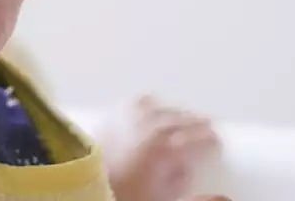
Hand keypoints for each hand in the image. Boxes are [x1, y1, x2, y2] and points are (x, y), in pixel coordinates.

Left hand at [93, 96, 219, 200]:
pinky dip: (149, 104)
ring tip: (182, 116)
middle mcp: (148, 129)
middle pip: (179, 120)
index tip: (217, 139)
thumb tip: (200, 180)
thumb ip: (182, 188)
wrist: (77, 189)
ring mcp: (128, 120)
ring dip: (174, 111)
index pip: (195, 138)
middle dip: (195, 122)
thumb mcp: (157, 199)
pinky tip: (151, 106)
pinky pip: (135, 104)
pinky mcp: (109, 118)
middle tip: (207, 124)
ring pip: (159, 108)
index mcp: (163, 151)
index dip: (208, 138)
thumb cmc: (119, 195)